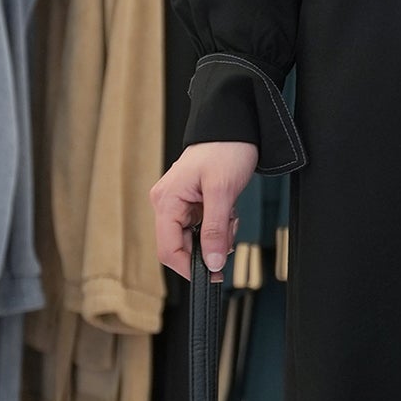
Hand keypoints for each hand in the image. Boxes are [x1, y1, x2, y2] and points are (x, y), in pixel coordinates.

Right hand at [150, 140, 258, 278]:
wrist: (235, 126)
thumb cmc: (225, 148)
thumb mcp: (222, 192)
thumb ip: (215, 230)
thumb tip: (212, 263)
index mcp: (166, 200)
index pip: (167, 250)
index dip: (189, 267)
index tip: (213, 274)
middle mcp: (167, 203)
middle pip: (181, 246)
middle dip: (208, 246)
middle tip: (229, 232)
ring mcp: (178, 203)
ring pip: (194, 238)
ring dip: (216, 234)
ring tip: (230, 213)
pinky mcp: (191, 202)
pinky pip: (202, 226)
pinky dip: (218, 224)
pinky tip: (227, 209)